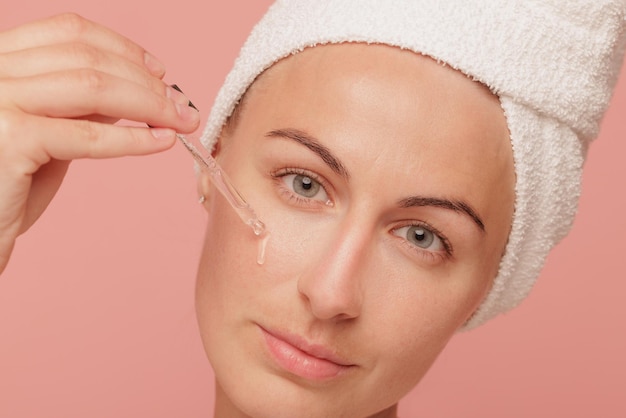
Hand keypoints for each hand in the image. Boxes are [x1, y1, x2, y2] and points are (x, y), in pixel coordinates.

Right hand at [0, 13, 199, 273]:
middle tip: (181, 106)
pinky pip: (87, 135)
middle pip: (87, 57)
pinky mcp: (7, 138)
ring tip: (179, 122)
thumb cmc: (6, 188)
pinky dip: (132, 139)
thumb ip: (81, 107)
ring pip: (92, 87)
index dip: (122, 49)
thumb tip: (135, 89)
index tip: (159, 72)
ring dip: (148, 105)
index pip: (68, 31)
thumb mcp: (48, 134)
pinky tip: (161, 143)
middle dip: (146, 82)